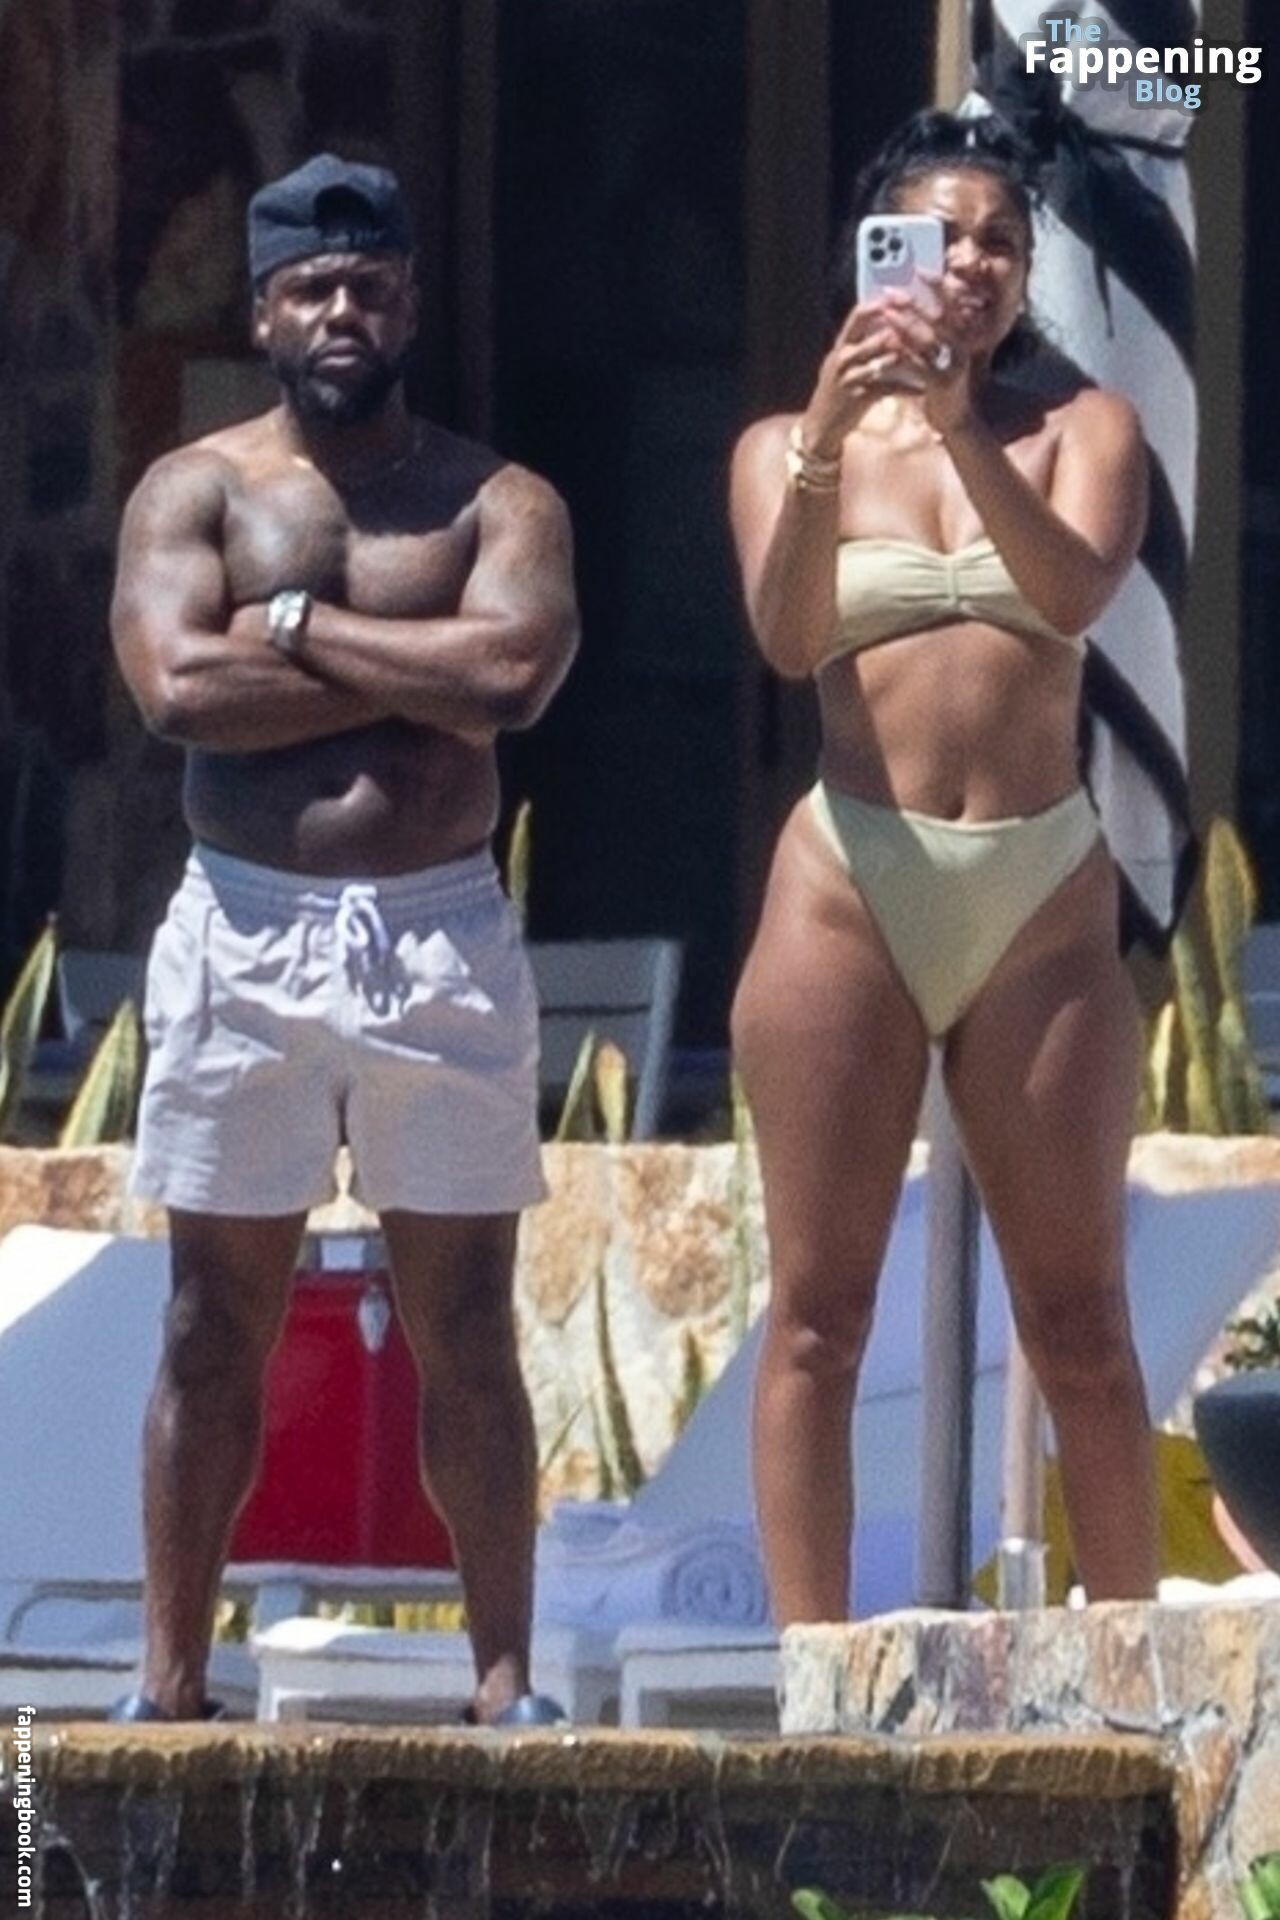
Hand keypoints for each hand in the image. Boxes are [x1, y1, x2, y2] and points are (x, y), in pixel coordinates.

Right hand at [797, 300, 910, 458]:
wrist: (821, 427)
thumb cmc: (838, 391)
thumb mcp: (844, 363)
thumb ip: (861, 343)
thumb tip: (887, 322)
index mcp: (840, 346)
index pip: (857, 316)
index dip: (879, 305)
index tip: (902, 297)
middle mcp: (842, 359)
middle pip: (871, 336)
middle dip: (898, 330)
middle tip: (922, 325)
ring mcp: (849, 379)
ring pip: (880, 362)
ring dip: (905, 358)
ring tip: (927, 354)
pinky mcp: (858, 399)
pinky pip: (887, 390)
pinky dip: (906, 389)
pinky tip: (922, 389)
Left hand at [877, 277, 974, 434]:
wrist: (954, 421)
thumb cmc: (943, 384)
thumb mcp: (942, 355)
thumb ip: (934, 332)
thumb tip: (914, 305)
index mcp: (965, 336)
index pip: (954, 303)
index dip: (938, 285)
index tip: (919, 270)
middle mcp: (963, 347)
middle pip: (940, 316)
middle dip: (915, 301)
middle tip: (892, 291)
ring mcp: (954, 365)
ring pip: (928, 338)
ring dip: (905, 324)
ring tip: (886, 313)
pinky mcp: (941, 384)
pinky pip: (918, 365)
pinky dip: (901, 355)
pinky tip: (885, 347)